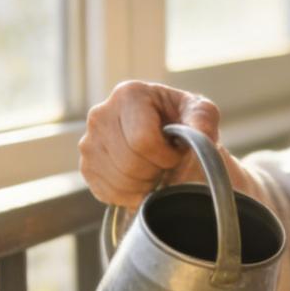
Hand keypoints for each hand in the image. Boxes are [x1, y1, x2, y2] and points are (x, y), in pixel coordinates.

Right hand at [78, 82, 226, 206]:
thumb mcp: (200, 113)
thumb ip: (203, 120)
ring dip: (145, 185)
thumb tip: (200, 134)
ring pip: (119, 181)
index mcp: (129, 95)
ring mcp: (89, 142)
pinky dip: (130, 195)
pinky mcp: (86, 167)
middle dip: (157, 172)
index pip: (142, 140)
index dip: (166, 156)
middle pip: (129, 163)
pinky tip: (141, 181)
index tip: (176, 153)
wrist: (166, 136)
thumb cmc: (183, 121)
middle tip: (166, 165)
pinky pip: (108, 193)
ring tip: (155, 171)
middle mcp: (101, 115)